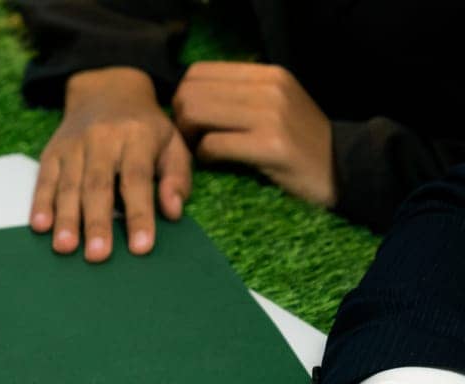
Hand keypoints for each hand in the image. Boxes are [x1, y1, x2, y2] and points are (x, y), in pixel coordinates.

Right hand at [32, 67, 191, 262]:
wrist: (106, 89)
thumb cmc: (144, 128)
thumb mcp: (172, 142)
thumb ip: (177, 176)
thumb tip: (172, 212)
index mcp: (137, 137)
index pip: (137, 179)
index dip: (139, 214)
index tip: (141, 247)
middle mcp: (103, 139)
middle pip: (98, 185)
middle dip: (97, 222)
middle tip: (98, 255)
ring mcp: (73, 145)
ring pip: (69, 185)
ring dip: (66, 218)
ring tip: (65, 247)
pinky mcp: (52, 152)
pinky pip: (45, 180)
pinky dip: (40, 204)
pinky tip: (40, 226)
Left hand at [172, 62, 334, 207]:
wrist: (342, 170)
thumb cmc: (298, 143)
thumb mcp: (273, 105)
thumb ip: (237, 96)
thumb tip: (186, 99)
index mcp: (267, 74)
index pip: (198, 72)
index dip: (184, 98)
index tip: (193, 122)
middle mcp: (269, 87)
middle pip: (190, 92)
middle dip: (181, 120)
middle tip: (193, 141)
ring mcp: (271, 114)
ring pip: (195, 114)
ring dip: (189, 138)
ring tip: (203, 152)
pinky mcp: (270, 145)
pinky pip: (212, 145)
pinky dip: (204, 158)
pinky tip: (217, 164)